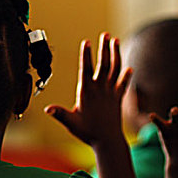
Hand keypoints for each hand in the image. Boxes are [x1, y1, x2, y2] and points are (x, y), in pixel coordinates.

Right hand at [44, 32, 131, 146]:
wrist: (109, 142)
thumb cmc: (88, 132)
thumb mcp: (71, 123)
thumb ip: (60, 114)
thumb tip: (47, 109)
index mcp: (87, 92)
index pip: (86, 69)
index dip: (86, 55)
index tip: (86, 42)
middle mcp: (101, 89)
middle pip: (104, 65)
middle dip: (104, 49)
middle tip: (105, 35)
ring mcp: (111, 93)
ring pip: (115, 70)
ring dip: (116, 55)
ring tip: (115, 41)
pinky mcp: (118, 99)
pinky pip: (123, 84)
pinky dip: (126, 75)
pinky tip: (129, 68)